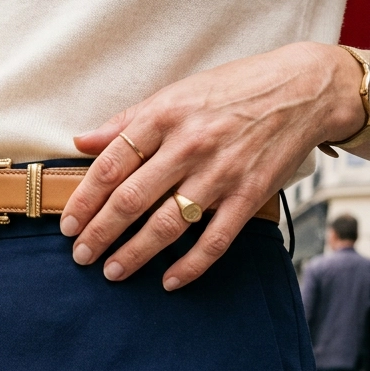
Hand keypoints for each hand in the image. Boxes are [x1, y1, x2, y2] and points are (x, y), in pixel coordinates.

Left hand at [61, 42, 366, 290]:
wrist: (303, 89)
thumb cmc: (235, 89)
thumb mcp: (177, 92)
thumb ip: (128, 121)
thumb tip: (82, 142)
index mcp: (165, 116)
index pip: (111, 165)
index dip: (84, 199)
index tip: (68, 224)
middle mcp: (189, 145)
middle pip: (131, 199)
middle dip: (100, 233)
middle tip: (81, 256)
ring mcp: (220, 173)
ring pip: (166, 225)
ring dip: (134, 254)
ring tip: (112, 272)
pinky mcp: (248, 195)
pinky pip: (213, 241)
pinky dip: (190, 266)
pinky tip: (169, 281)